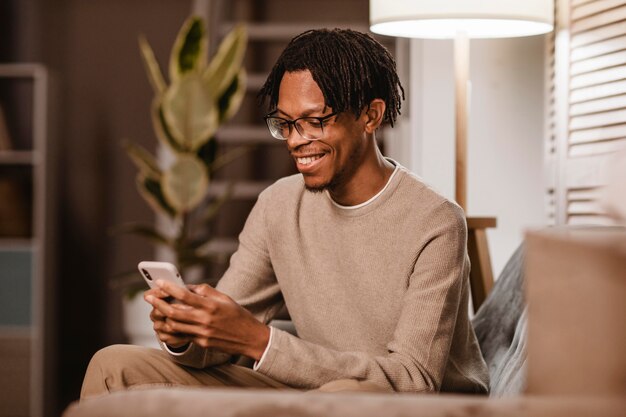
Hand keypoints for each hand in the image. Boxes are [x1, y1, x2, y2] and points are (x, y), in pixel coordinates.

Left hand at [145, 280, 269, 360]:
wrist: (249, 338)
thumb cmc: (238, 315)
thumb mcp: (224, 298)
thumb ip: (205, 291)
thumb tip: (187, 286)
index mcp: (212, 305)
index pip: (185, 295)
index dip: (169, 288)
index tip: (159, 282)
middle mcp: (205, 320)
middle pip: (174, 312)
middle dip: (158, 303)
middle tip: (149, 297)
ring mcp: (202, 333)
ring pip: (174, 325)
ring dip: (161, 316)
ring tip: (154, 309)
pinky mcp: (201, 343)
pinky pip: (181, 335)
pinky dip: (171, 329)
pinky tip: (165, 323)